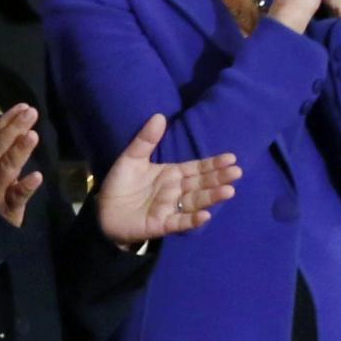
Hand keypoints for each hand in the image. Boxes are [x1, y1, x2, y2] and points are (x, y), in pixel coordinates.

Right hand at [0, 102, 44, 227]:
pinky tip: (38, 176)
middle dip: (14, 129)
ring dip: (18, 151)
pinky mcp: (6, 209)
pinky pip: (16, 197)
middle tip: (31, 113)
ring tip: (33, 135)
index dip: (5, 121)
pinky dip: (25, 187)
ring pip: (6, 168)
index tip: (22, 106)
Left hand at [93, 114, 241, 245]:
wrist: (104, 211)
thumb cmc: (120, 184)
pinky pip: (180, 222)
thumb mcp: (131, 158)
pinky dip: (192, 220)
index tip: (231, 158)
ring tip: (229, 190)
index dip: (213, 164)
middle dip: (218, 178)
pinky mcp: (162, 224)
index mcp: (171, 174)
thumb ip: (146, 139)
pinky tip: (205, 215)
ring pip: (195, 201)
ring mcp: (171, 208)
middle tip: (237, 172)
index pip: (196, 168)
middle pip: (201, 184)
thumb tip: (160, 116)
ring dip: (212, 197)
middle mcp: (176, 191)